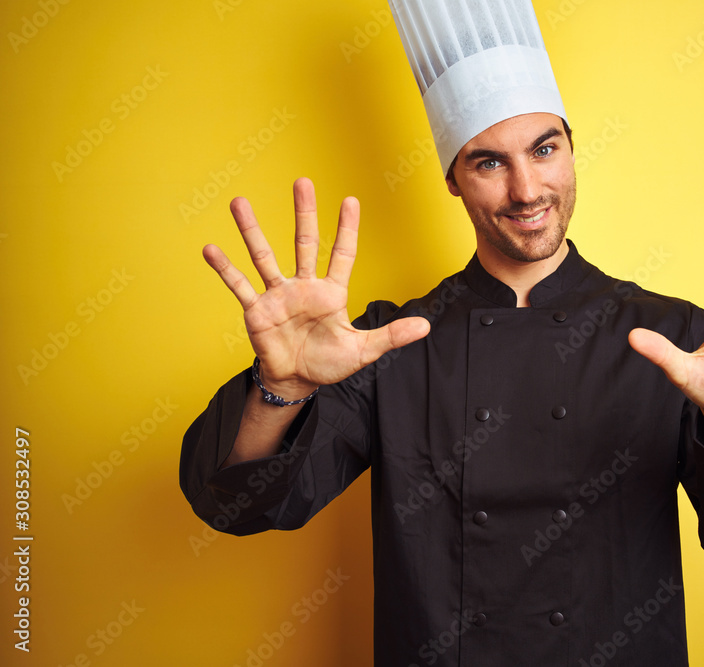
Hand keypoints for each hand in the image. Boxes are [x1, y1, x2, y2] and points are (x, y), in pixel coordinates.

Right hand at [203, 177, 430, 398]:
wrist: (296, 381)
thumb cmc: (328, 363)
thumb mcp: (363, 350)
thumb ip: (391, 336)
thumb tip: (426, 326)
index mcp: (331, 293)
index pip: (342, 253)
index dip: (347, 229)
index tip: (351, 200)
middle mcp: (304, 286)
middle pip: (304, 242)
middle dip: (304, 212)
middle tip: (302, 181)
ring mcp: (278, 295)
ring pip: (264, 256)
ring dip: (251, 230)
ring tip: (239, 203)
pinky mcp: (257, 311)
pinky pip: (240, 286)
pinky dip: (225, 269)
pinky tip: (211, 249)